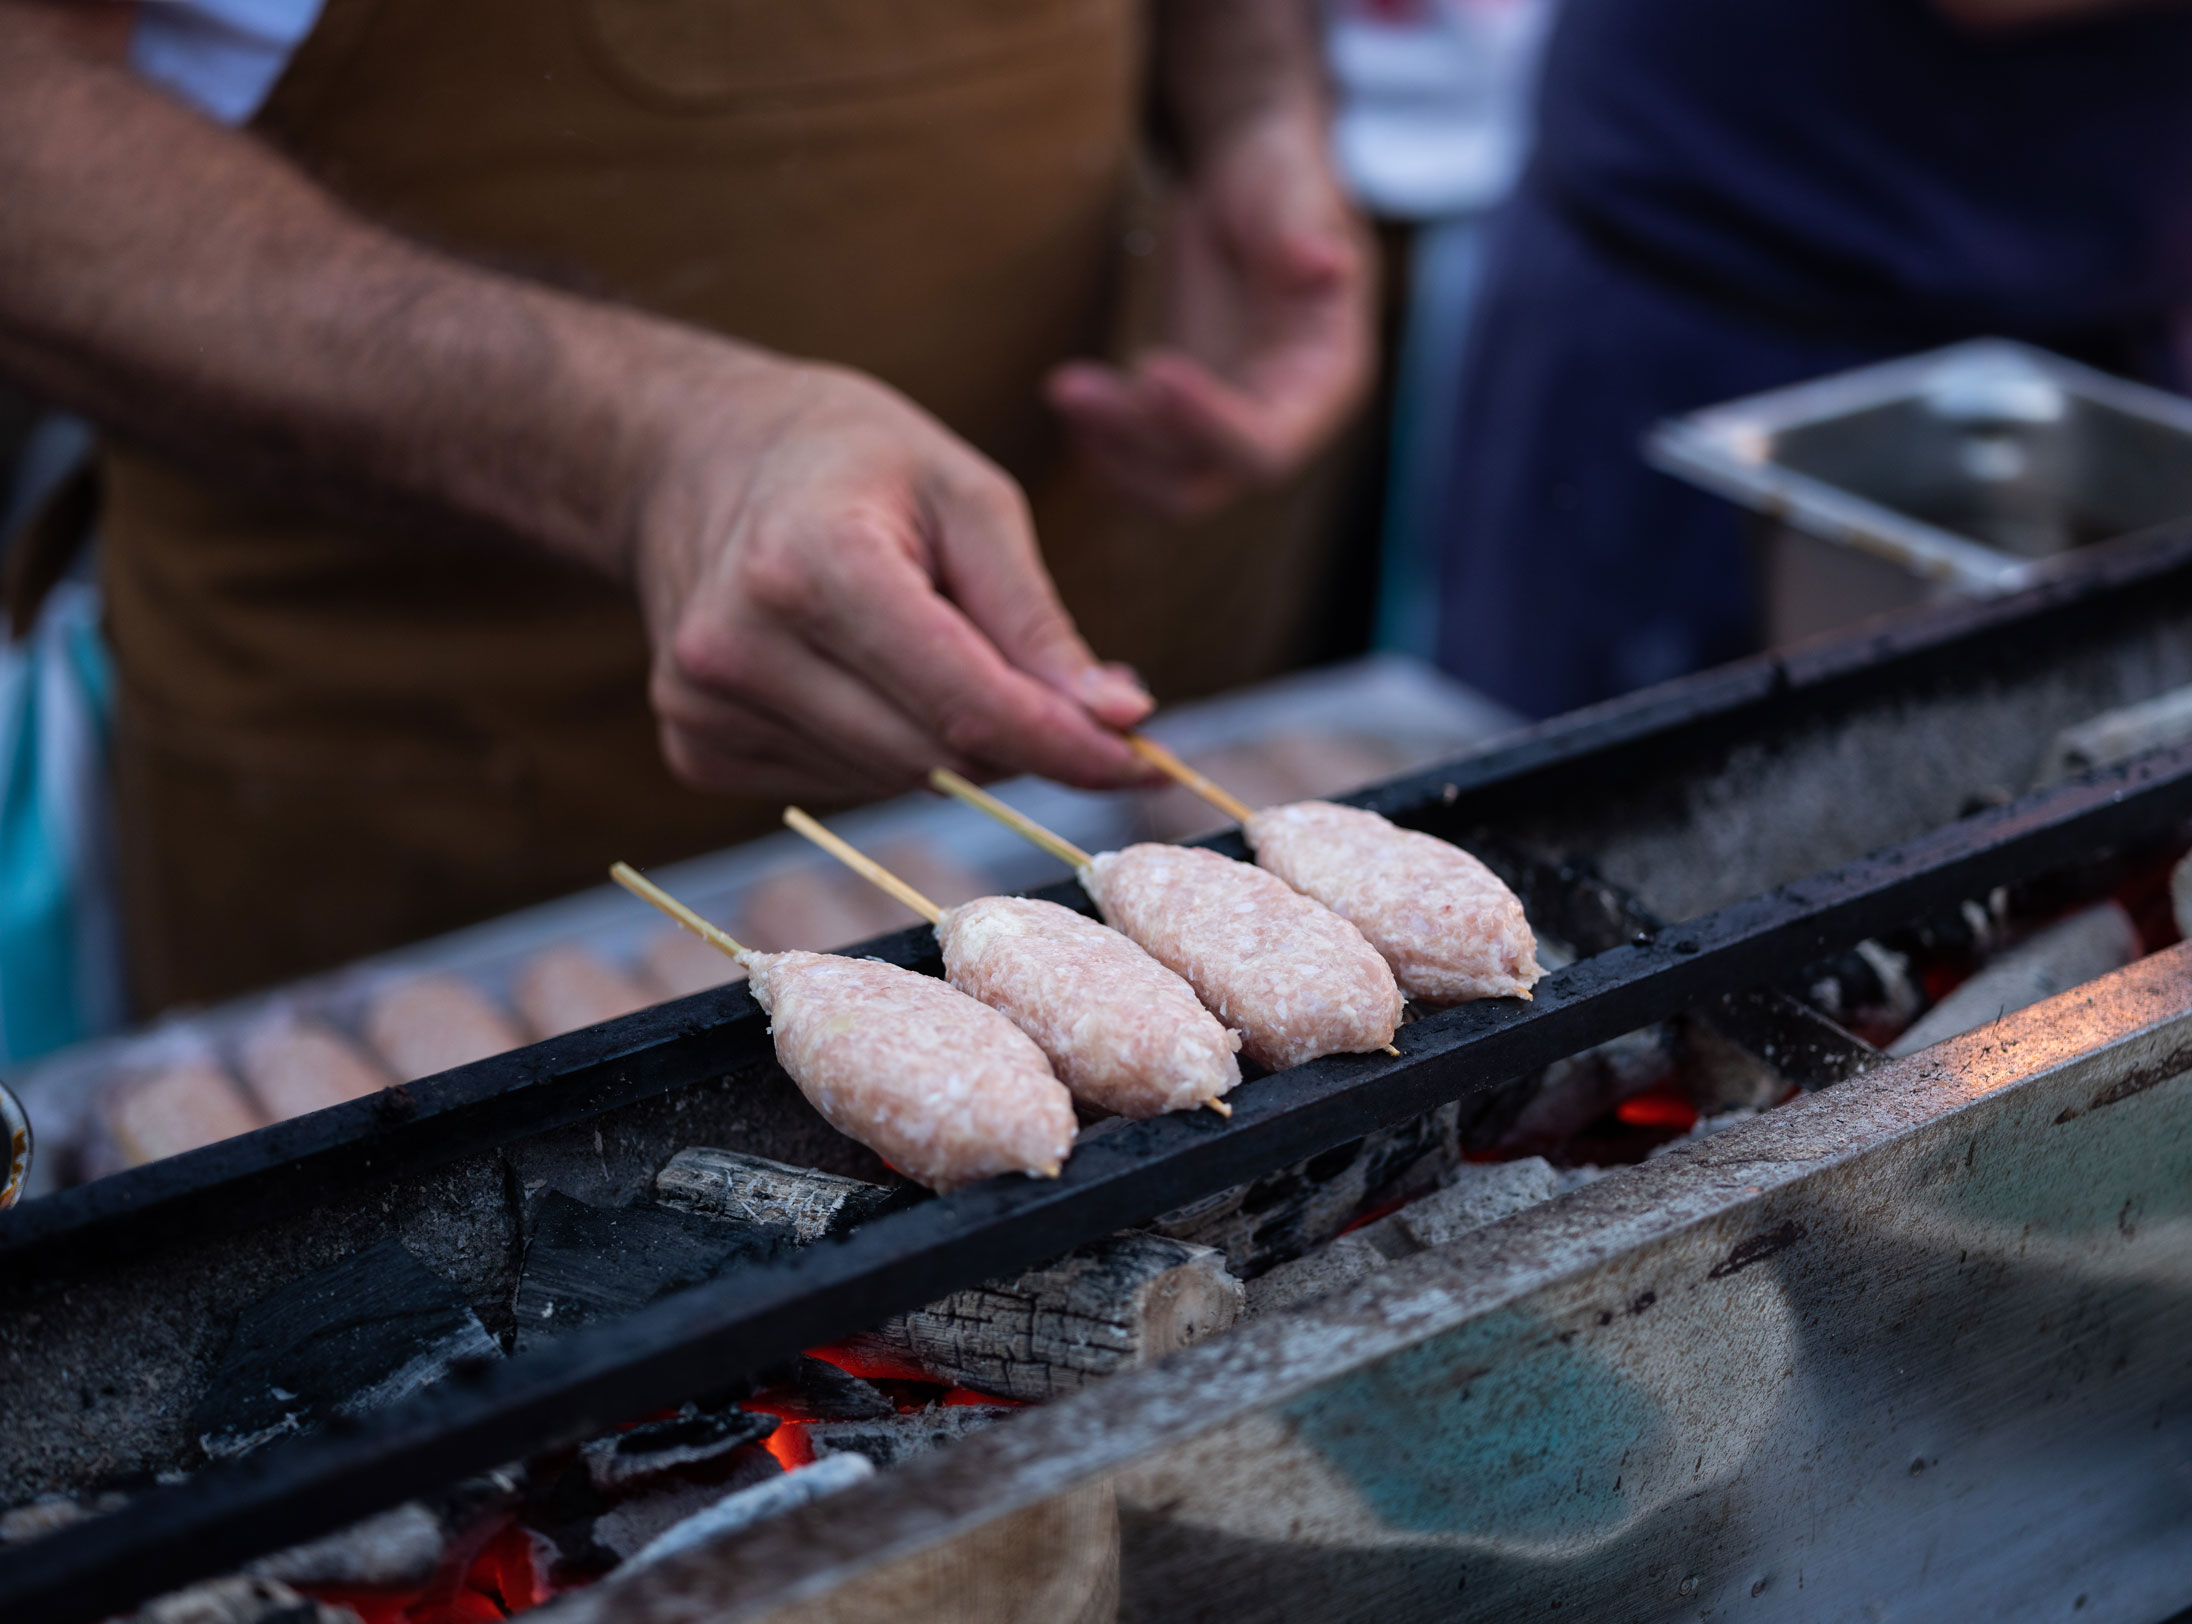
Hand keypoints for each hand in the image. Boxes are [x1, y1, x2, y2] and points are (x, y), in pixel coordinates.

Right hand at [628, 350, 1156, 803]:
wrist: (692, 454)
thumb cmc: (852, 461)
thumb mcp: (967, 495)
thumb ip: (1038, 618)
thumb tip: (1118, 719)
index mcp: (814, 564)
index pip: (966, 703)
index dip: (1066, 746)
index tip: (1144, 762)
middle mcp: (741, 645)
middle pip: (935, 754)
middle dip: (1018, 737)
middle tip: (1058, 693)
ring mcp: (705, 706)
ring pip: (893, 780)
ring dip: (950, 742)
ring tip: (930, 643)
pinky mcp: (696, 747)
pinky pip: (840, 785)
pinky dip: (886, 747)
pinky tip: (863, 674)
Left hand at [1046, 114, 1373, 519]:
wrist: (1247, 180)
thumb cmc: (1280, 176)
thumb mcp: (1293, 188)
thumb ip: (1303, 228)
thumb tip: (1324, 264)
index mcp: (1328, 379)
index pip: (1271, 442)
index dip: (1211, 423)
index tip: (1151, 369)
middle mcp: (1284, 417)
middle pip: (1210, 474)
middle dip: (1139, 439)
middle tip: (1069, 387)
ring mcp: (1232, 422)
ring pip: (1168, 481)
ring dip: (1110, 447)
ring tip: (1063, 388)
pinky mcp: (1187, 415)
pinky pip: (1143, 460)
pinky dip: (1102, 442)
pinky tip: (1070, 396)